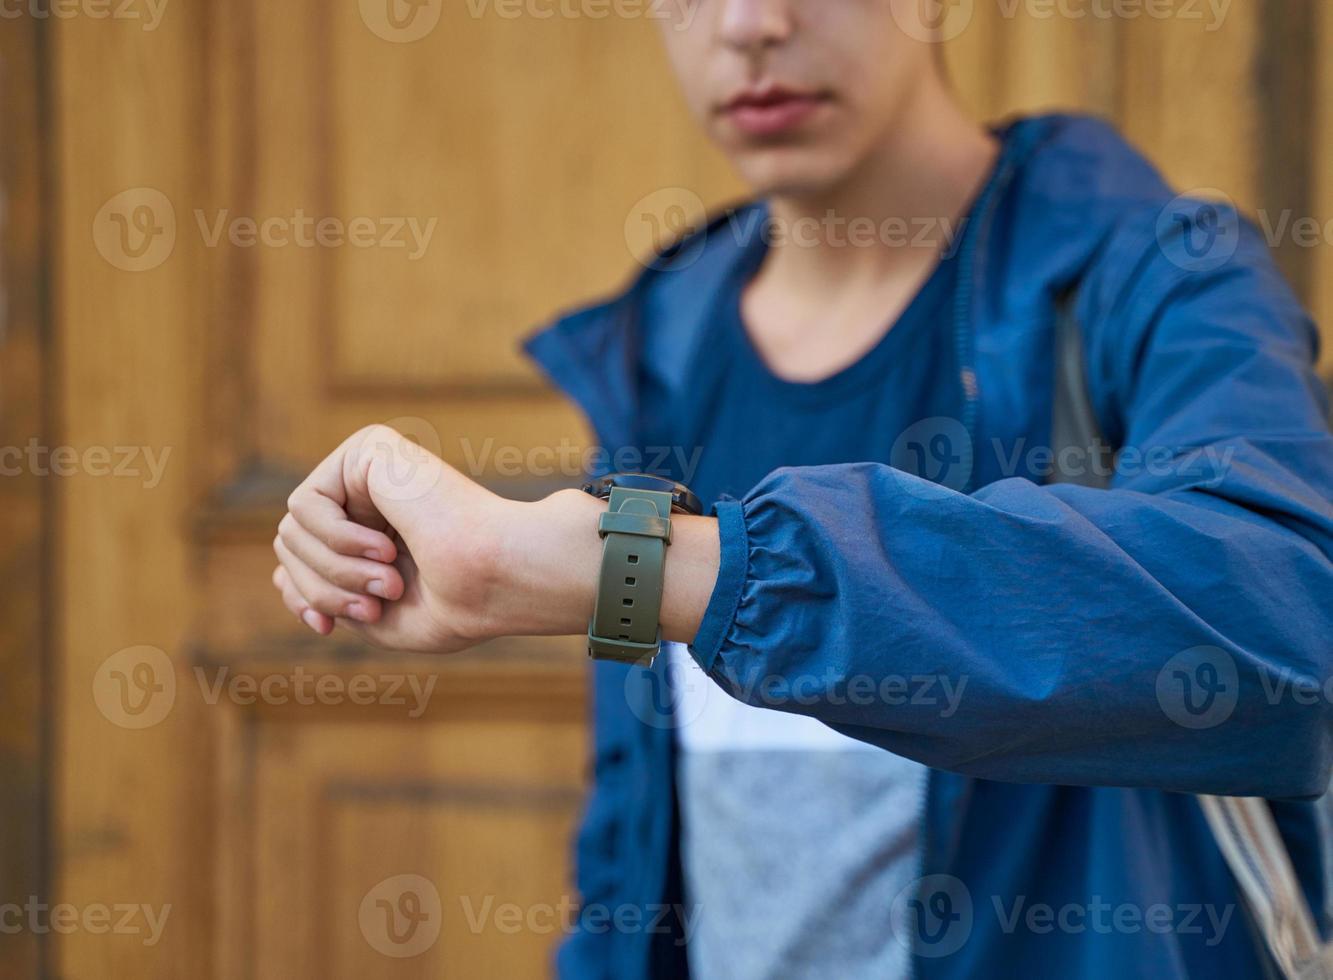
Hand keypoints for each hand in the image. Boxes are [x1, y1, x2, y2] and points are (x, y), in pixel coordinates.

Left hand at [271, 424, 532, 652]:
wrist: (495, 577)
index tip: (327, 628)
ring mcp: (369, 469)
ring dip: (334, 572)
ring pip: (293, 530)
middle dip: (322, 588)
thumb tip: (278, 574)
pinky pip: (305, 503)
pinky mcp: (368, 448)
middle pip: (291, 546)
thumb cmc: (457, 603)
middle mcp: (370, 495)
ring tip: (388, 583)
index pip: (303, 559)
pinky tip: (384, 548)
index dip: (305, 597)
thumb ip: (328, 596)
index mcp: (378, 531)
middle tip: (377, 605)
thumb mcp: (378, 617)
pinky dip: (335, 540)